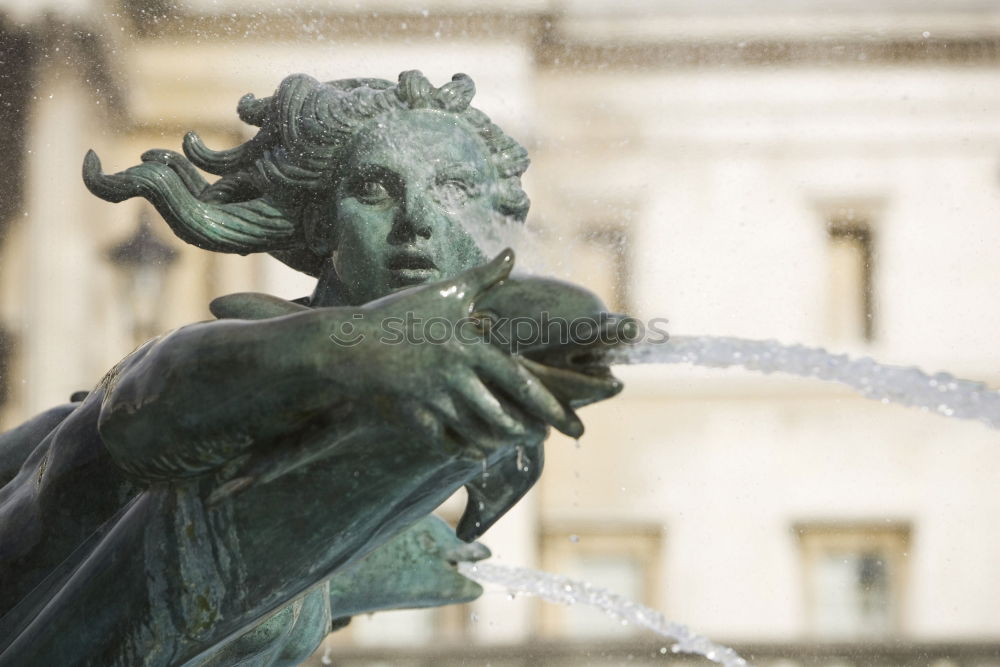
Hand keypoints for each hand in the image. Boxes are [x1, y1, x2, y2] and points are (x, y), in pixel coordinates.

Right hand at [342, 249, 582, 451]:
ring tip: (516, 442)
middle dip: (528, 430)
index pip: (520, 382)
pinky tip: (480, 450)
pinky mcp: (413, 419)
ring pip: (479, 432)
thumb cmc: (398, 314)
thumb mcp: (444, 292)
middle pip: (504, 415)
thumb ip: (483, 277)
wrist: (347, 344)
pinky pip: (449, 442)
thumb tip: (510, 252)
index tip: (570, 421)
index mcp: (469, 347)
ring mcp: (433, 400)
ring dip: (501, 441)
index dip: (549, 406)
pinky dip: (469, 448)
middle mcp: (455, 376)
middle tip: (544, 438)